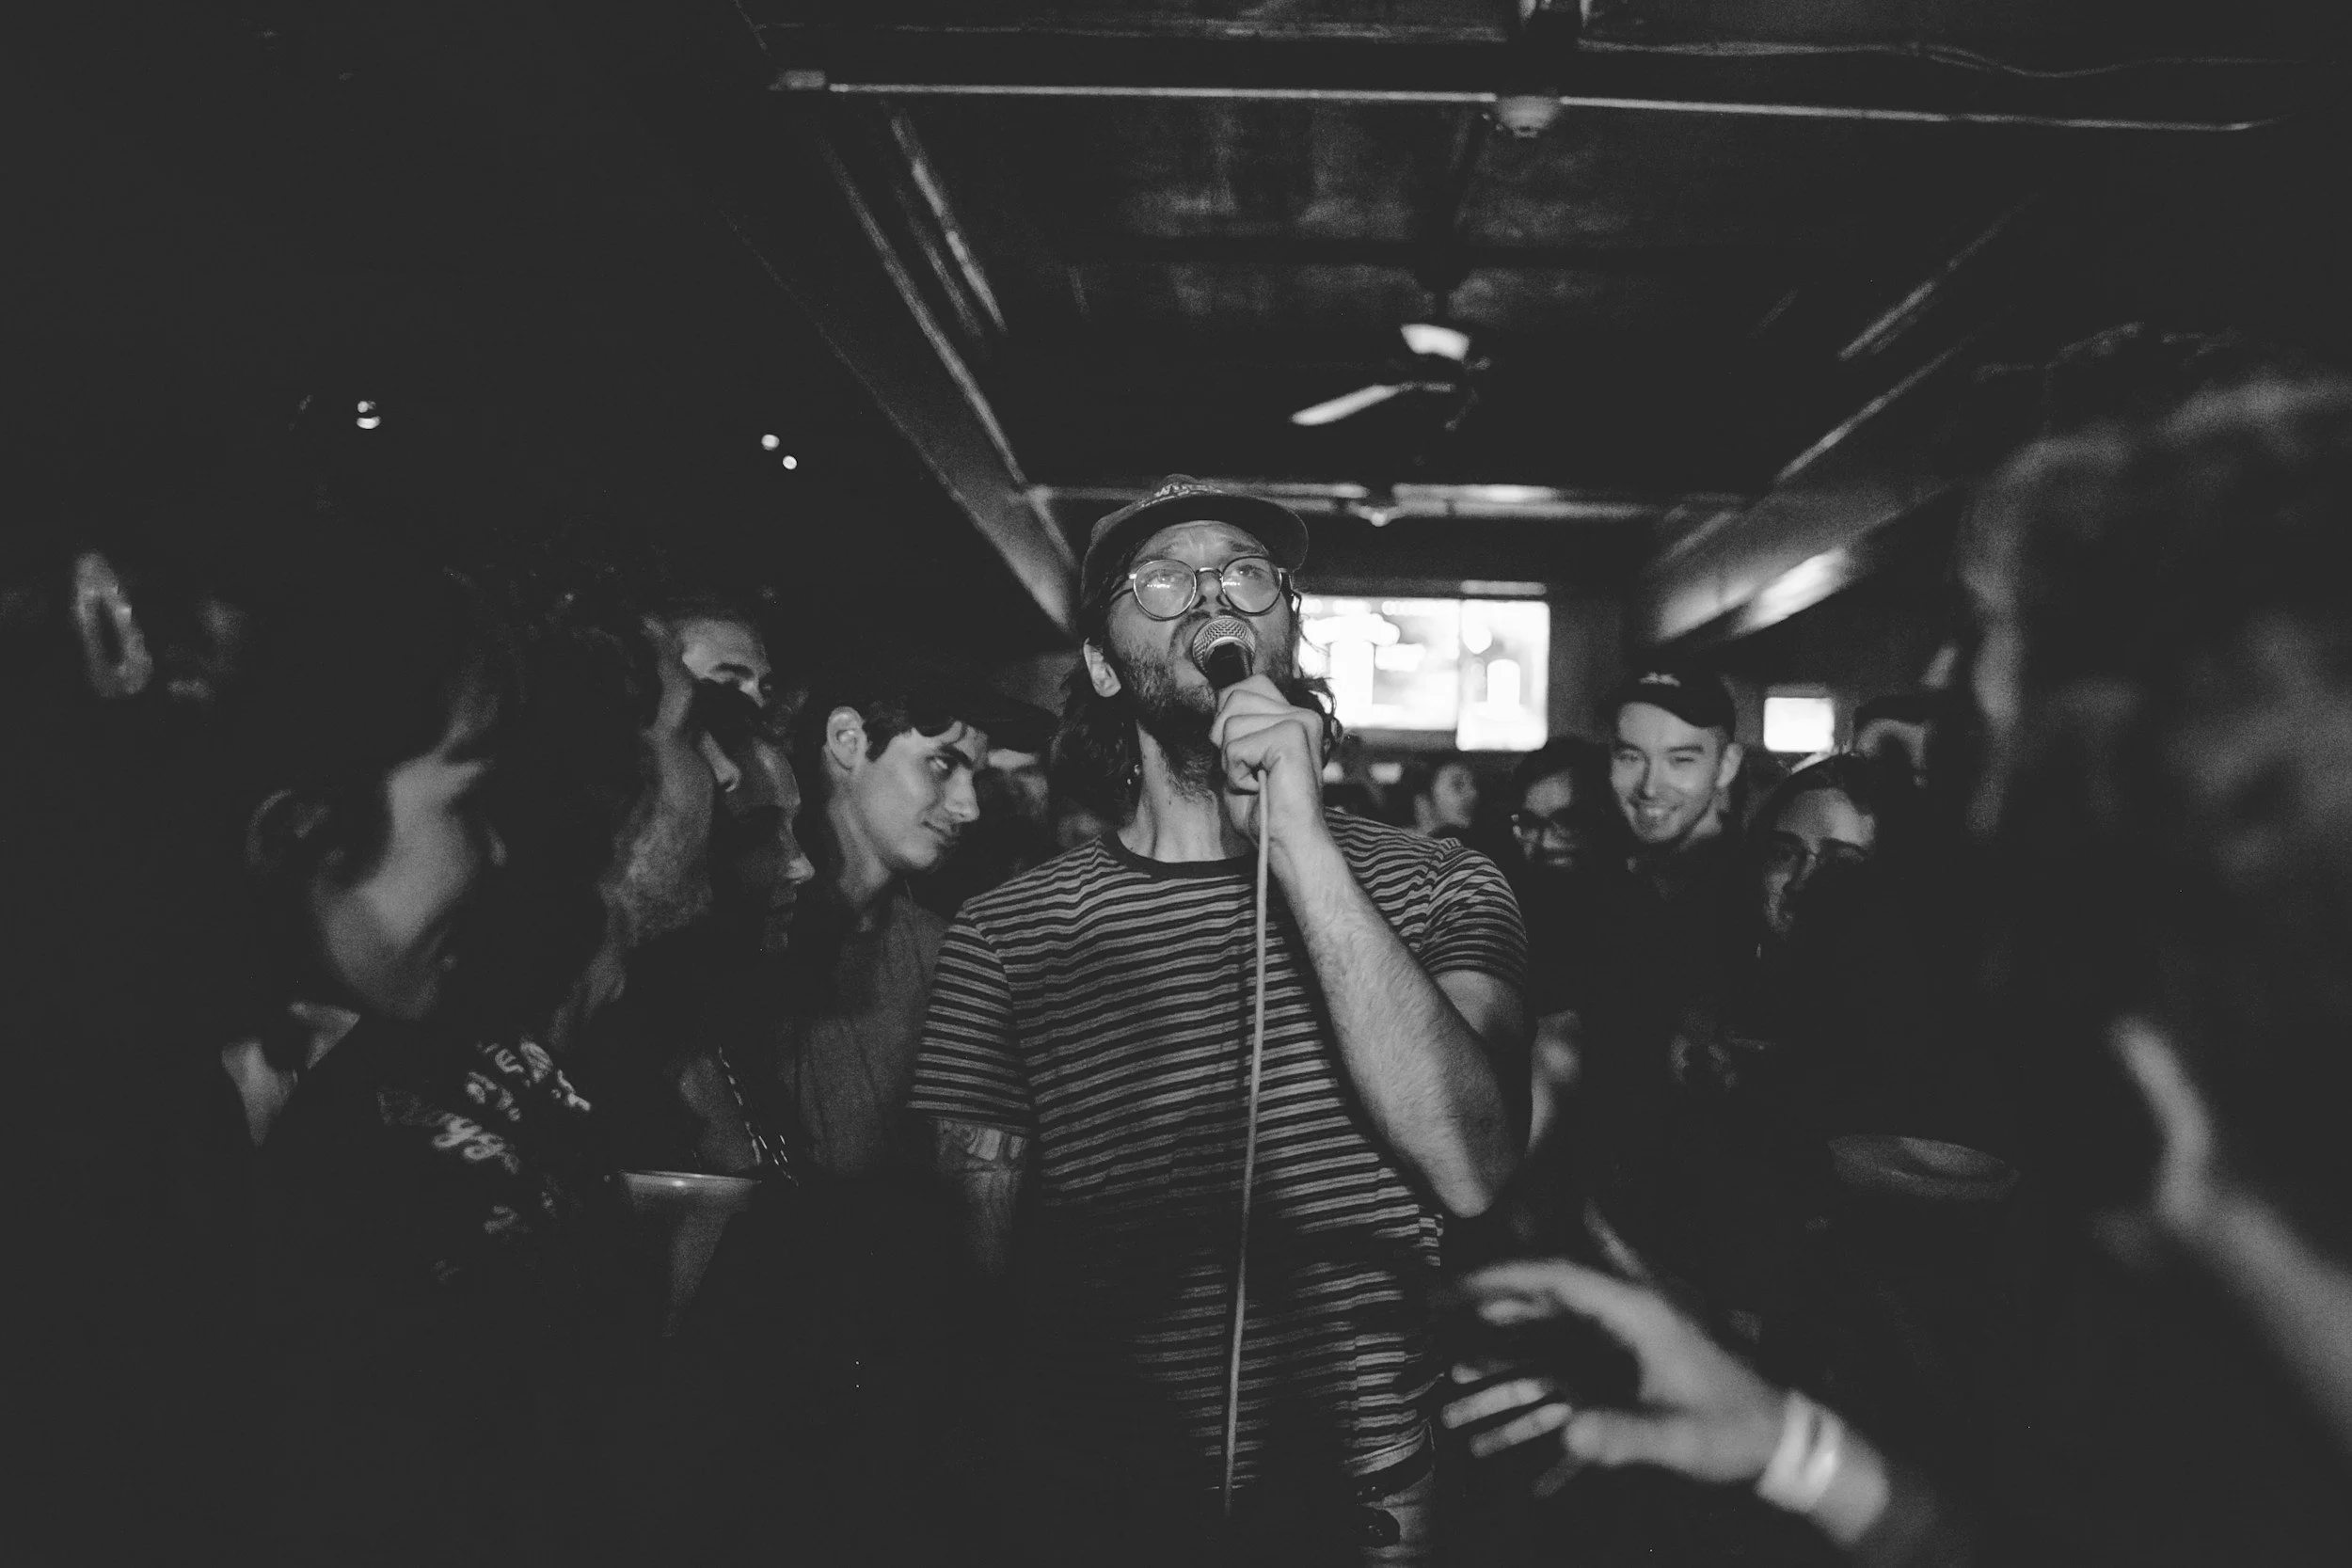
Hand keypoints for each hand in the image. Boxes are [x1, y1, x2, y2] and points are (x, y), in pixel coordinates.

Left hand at [1210, 675, 1328, 853]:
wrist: (1287, 842)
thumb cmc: (1263, 809)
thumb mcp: (1240, 759)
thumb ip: (1232, 727)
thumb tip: (1216, 698)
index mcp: (1293, 715)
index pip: (1245, 686)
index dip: (1228, 719)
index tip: (1243, 755)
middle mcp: (1301, 713)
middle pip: (1233, 697)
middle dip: (1226, 739)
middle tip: (1250, 771)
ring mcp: (1300, 722)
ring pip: (1230, 723)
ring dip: (1232, 760)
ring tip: (1256, 780)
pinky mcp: (1292, 736)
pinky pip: (1236, 746)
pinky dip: (1237, 774)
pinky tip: (1260, 787)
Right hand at [1442, 1259, 1785, 1489]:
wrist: (1776, 1437)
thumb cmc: (1729, 1432)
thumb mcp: (1680, 1439)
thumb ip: (1625, 1436)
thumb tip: (1569, 1432)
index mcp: (1640, 1312)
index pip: (1561, 1278)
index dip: (1506, 1277)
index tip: (1460, 1283)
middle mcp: (1631, 1306)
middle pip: (1551, 1285)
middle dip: (1496, 1289)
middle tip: (1443, 1297)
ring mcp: (1633, 1323)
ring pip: (1559, 1305)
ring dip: (1513, 1310)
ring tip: (1463, 1320)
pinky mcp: (1633, 1345)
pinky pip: (1575, 1327)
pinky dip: (1538, 1328)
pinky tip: (1512, 1335)